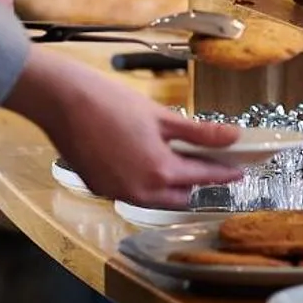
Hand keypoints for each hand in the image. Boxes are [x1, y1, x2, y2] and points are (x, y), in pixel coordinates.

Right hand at [4, 49, 242, 205]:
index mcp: (160, 172)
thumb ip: (200, 133)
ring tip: (182, 164)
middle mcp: (138, 191)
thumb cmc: (112, 103)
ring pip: (154, 199)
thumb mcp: (164, 116)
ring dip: (171, 187)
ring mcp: (116, 192)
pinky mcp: (98, 187)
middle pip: (179, 197)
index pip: (203, 177)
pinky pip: (131, 193)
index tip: (238, 172)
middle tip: (211, 167)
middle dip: (197, 184)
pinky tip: (148, 164)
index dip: (223, 174)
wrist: (63, 102)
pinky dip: (146, 185)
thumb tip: (234, 137)